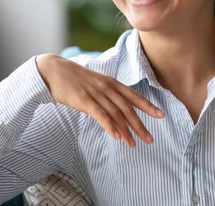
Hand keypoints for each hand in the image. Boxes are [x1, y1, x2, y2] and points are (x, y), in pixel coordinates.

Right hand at [36, 54, 164, 147]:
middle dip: (140, 125)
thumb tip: (116, 111)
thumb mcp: (96, 84)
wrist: (54, 70)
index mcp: (112, 83)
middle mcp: (107, 87)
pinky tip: (116, 136)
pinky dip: (109, 125)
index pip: (134, 96)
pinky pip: (100, 114)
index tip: (161, 115)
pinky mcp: (84, 100)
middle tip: (149, 139)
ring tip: (133, 144)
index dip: (148, 106)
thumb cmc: (75, 79)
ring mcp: (96, 93)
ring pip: (116, 114)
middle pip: (128, 108)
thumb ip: (107, 96)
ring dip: (126, 130)